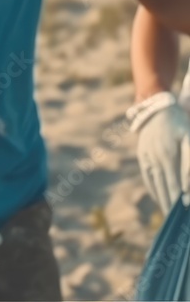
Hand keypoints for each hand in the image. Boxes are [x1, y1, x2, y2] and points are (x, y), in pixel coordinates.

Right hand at [130, 92, 189, 209]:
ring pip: (155, 184)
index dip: (179, 201)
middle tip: (176, 221)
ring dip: (162, 199)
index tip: (183, 214)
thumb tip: (187, 188)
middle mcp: (154, 159)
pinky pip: (147, 176)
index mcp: (166, 156)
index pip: (175, 185)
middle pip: (164, 188)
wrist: (156, 107)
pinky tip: (158, 196)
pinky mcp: (143, 155)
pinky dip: (153, 188)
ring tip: (168, 213)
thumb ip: (189, 163)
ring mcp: (146, 158)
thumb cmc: (179, 122)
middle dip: (171, 205)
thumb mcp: (188, 139)